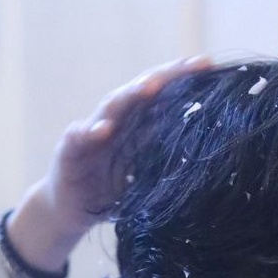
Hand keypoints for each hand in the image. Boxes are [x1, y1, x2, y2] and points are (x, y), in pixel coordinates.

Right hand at [6, 55, 210, 272]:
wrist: (70, 212)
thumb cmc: (110, 192)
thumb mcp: (144, 177)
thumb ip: (165, 160)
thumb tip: (208, 153)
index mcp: (134, 126)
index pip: (160, 96)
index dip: (182, 80)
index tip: (208, 66)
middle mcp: (114, 122)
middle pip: (139, 92)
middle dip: (164, 77)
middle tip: (188, 66)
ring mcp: (90, 134)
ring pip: (111, 107)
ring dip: (129, 96)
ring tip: (149, 88)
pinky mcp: (68, 152)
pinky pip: (78, 139)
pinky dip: (89, 133)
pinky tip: (103, 130)